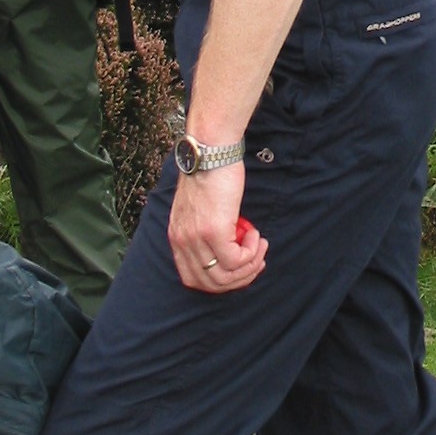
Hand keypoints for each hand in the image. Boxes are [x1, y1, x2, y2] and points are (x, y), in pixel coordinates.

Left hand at [168, 161, 268, 293]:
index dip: (220, 281)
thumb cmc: (209, 173)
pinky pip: (236, 260)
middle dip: (239, 278)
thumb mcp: (199, 210)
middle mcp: (183, 242)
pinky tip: (256, 236)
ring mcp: (197, 237)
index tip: (240, 269)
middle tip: (257, 261)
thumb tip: (228, 250)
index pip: (193, 279)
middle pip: (211, 283)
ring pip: (225, 276)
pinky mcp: (214, 229)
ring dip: (249, 266)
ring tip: (259, 246)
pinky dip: (251, 253)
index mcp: (177, 238)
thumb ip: (204, 232)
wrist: (211, 151)